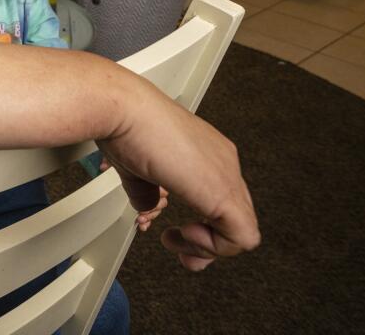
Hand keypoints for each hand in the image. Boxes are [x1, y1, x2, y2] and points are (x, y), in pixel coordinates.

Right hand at [98, 86, 259, 270]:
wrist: (122, 110)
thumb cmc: (124, 125)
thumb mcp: (135, 166)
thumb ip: (146, 190)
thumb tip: (147, 206)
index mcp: (206, 152)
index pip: (220, 199)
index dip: (202, 224)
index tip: (174, 233)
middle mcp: (222, 162)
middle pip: (235, 217)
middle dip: (207, 243)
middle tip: (183, 253)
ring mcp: (226, 175)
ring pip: (242, 231)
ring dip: (206, 247)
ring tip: (175, 240)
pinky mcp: (222, 193)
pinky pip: (242, 236)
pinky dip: (213, 246)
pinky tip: (183, 233)